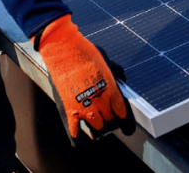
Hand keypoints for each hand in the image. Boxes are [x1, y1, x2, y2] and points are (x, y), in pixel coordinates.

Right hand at [34, 14, 132, 139]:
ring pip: (97, 126)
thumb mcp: (105, 61)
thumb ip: (114, 72)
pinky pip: (75, 133)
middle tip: (103, 108)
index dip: (123, 117)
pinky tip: (78, 135)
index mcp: (112, 90)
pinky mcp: (70, 111)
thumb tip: (121, 76)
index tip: (122, 119)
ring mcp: (86, 109)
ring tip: (92, 113)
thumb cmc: (84, 52)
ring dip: (96, 121)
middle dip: (108, 114)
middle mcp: (101, 103)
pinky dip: (77, 137)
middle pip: (109, 118)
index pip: (122, 112)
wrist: (65, 51)